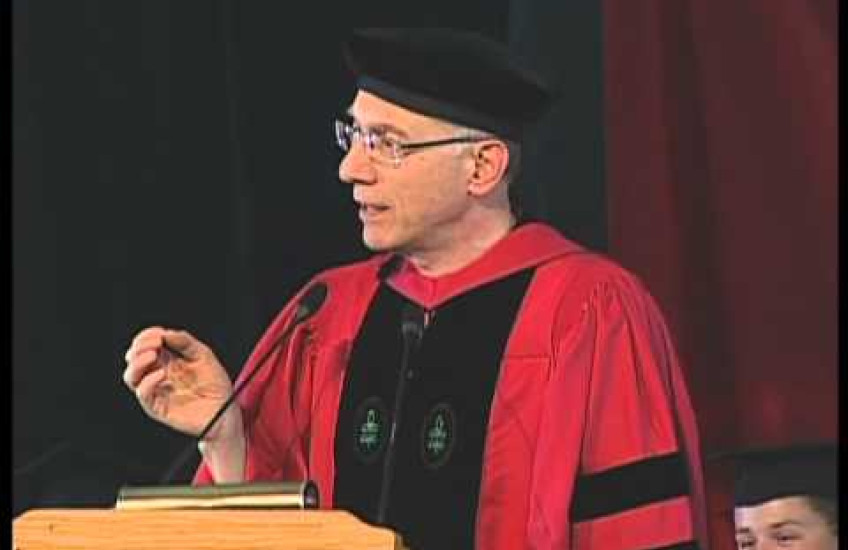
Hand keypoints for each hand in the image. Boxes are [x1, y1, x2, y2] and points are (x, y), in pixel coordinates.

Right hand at [123, 327, 238, 440]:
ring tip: (153, 354)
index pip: (145, 346)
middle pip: (133, 359)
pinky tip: (162, 374)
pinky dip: (148, 381)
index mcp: (167, 361)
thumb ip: (186, 343)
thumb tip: (166, 333)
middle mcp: (157, 375)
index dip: (147, 337)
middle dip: (140, 347)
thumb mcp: (203, 356)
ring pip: (131, 376)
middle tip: (156, 342)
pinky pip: (143, 393)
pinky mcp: (157, 407)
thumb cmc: (215, 384)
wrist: (224, 410)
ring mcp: (156, 391)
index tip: (158, 332)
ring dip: (137, 363)